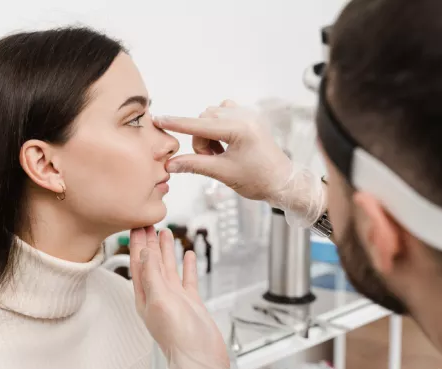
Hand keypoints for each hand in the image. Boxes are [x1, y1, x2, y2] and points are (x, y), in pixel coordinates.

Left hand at [130, 226, 238, 368]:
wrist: (201, 357)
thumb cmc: (178, 337)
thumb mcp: (160, 300)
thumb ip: (152, 275)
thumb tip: (144, 252)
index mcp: (144, 295)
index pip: (138, 262)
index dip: (136, 243)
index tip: (136, 224)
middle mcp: (157, 295)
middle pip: (151, 261)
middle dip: (148, 241)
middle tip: (148, 221)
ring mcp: (174, 298)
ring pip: (168, 267)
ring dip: (165, 249)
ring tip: (165, 231)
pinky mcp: (190, 302)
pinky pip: (187, 278)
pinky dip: (186, 265)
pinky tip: (188, 254)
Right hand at [155, 101, 326, 226]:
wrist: (283, 182)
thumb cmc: (258, 180)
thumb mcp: (223, 173)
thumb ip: (195, 165)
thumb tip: (170, 164)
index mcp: (240, 129)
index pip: (199, 125)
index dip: (176, 124)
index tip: (158, 119)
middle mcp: (245, 116)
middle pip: (203, 120)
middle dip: (201, 141)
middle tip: (212, 159)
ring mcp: (248, 113)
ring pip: (211, 117)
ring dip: (208, 135)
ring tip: (221, 154)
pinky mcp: (249, 116)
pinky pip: (222, 114)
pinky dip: (217, 128)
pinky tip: (226, 144)